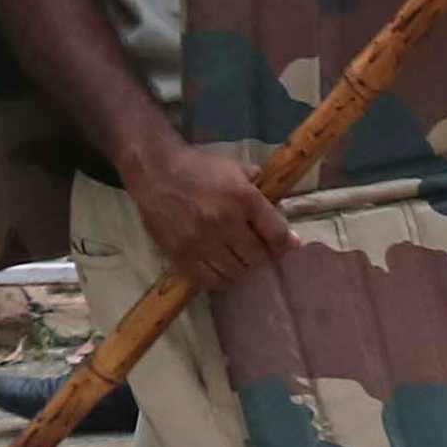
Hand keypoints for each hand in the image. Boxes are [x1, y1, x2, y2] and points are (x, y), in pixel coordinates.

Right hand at [118, 137, 294, 298]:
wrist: (156, 172)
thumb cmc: (198, 167)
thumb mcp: (234, 168)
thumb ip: (258, 186)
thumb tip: (276, 206)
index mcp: (243, 198)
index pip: (276, 233)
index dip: (286, 244)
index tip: (289, 246)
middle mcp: (225, 222)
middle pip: (257, 257)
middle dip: (263, 257)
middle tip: (260, 253)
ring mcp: (201, 242)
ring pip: (234, 272)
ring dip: (242, 270)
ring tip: (241, 262)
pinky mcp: (180, 254)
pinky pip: (208, 280)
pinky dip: (220, 279)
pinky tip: (222, 271)